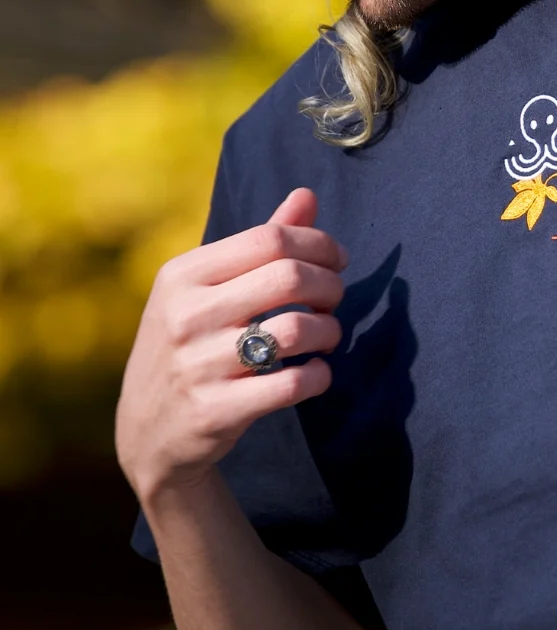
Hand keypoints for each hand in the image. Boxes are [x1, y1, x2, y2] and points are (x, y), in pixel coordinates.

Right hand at [116, 188, 345, 502]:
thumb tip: (307, 195)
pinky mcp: (214, 412)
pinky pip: (291, 384)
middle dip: (330, 285)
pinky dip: (319, 375)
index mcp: (182, 274)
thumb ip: (260, 243)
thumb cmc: (190, 345)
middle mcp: (185, 315)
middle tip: (334, 300)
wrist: (146, 434)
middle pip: (289, 277)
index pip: (270, 239)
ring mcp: (197, 366)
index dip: (319, 244)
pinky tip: (316, 373)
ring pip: (297, 329)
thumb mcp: (207, 289)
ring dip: (330, 331)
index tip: (338, 260)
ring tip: (327, 336)